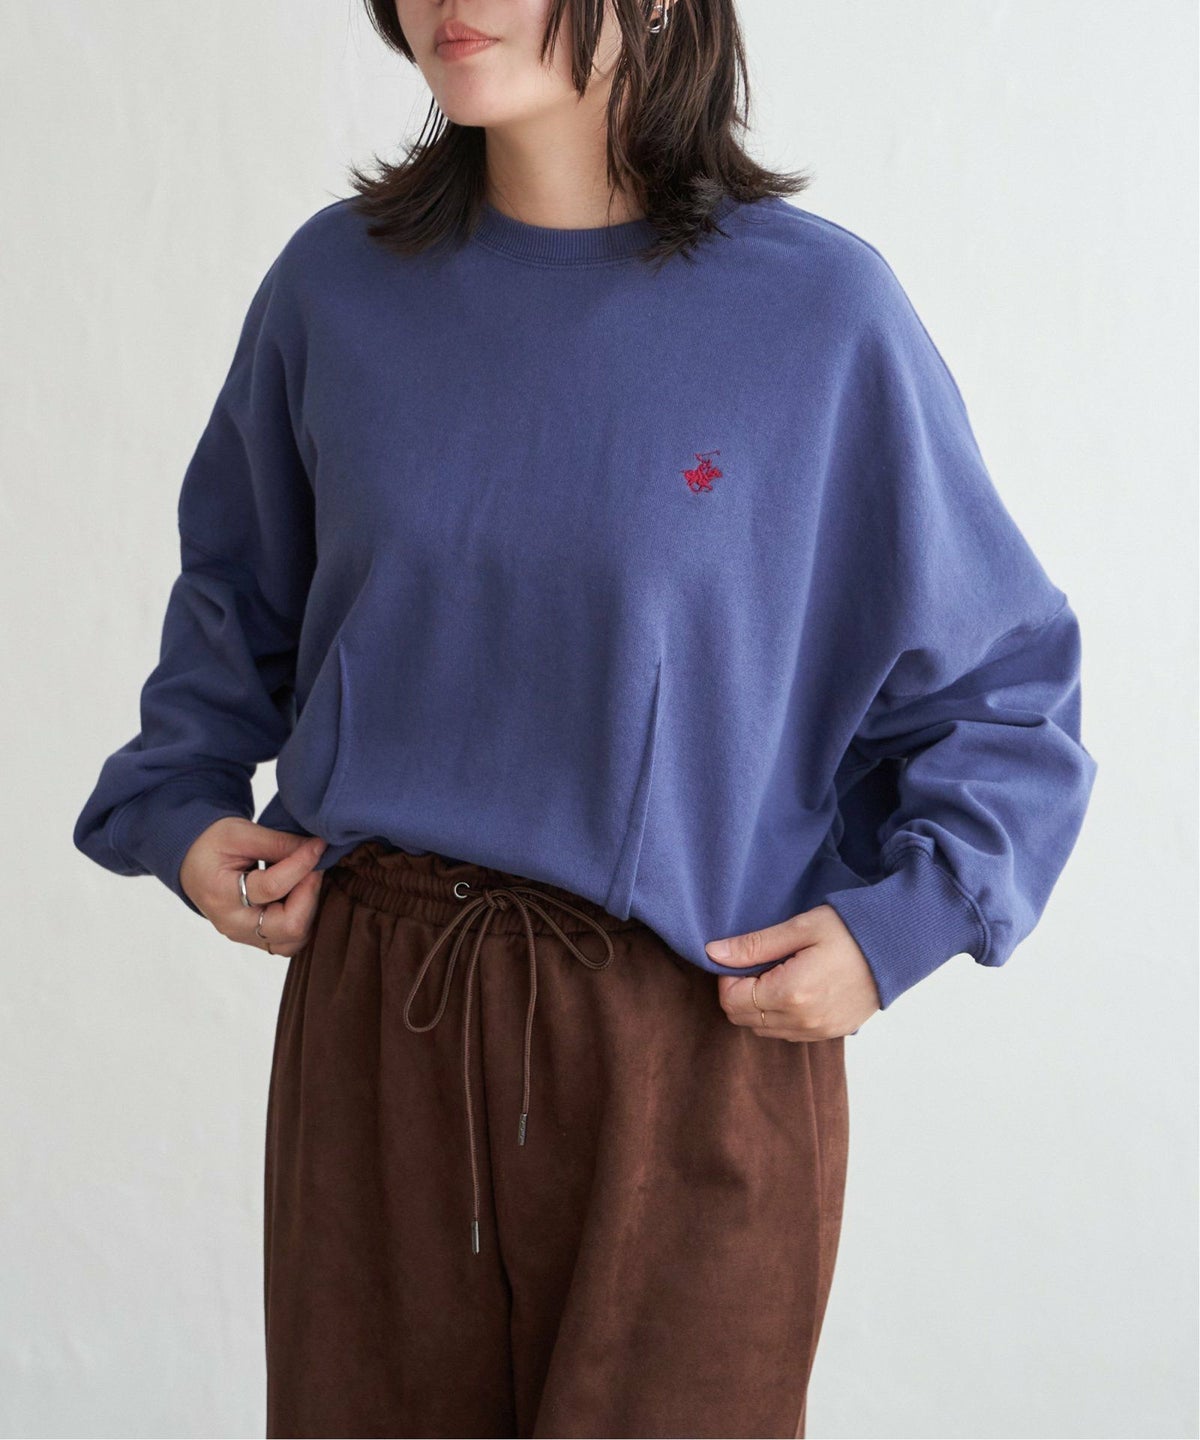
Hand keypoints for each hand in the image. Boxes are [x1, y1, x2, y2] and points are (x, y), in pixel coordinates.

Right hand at [179, 816, 327, 956]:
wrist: (192, 861)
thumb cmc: (212, 845)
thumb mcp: (241, 833)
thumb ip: (279, 842)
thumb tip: (317, 848)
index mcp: (222, 894)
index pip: (272, 887)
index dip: (302, 864)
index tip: (318, 845)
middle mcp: (233, 924)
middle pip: (289, 926)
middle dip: (310, 893)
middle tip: (315, 865)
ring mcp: (245, 936)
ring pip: (294, 940)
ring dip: (309, 909)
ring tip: (306, 880)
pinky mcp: (256, 938)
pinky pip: (290, 940)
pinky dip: (303, 918)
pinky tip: (301, 893)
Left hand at [707, 904, 880, 1039]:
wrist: (897, 946)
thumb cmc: (850, 930)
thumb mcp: (799, 927)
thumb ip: (754, 945)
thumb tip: (713, 953)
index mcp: (790, 993)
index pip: (731, 1000)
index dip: (727, 977)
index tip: (743, 957)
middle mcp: (802, 1021)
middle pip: (744, 1018)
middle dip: (740, 992)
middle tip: (759, 963)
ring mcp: (819, 1031)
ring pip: (764, 1030)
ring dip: (760, 1006)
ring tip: (779, 973)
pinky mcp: (832, 1033)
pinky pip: (789, 1033)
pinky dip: (781, 1016)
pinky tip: (796, 988)